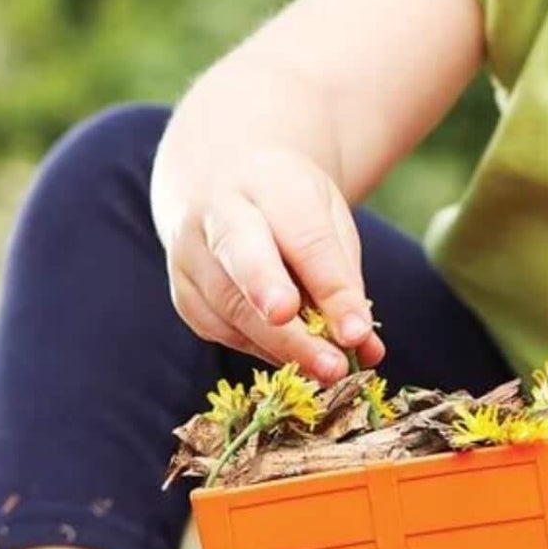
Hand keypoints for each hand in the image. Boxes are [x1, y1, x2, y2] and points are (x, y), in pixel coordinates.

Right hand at [157, 145, 385, 383]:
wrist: (218, 177)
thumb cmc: (287, 201)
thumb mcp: (326, 216)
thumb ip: (343, 278)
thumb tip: (365, 346)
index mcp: (268, 184)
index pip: (305, 240)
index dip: (332, 289)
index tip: (358, 332)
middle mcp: (217, 214)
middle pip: (248, 266)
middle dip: (286, 317)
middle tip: (327, 360)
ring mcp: (190, 253)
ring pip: (230, 309)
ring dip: (282, 349)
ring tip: (326, 371)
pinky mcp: (182, 291)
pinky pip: (218, 329)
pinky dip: (260, 350)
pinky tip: (293, 360)